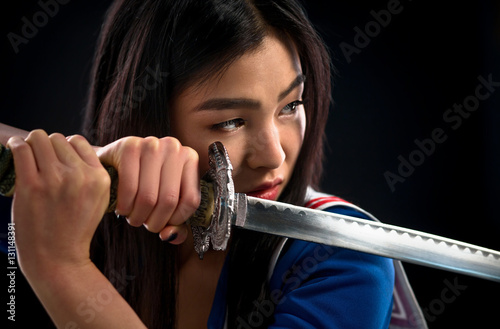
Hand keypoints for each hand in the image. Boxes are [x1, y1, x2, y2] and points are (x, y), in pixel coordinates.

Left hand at [8, 130, 110, 275]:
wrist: (58, 258)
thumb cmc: (75, 228)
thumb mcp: (100, 200)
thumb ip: (92, 174)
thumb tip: (70, 146)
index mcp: (100, 178)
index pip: (79, 142)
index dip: (66, 148)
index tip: (57, 158)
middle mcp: (80, 176)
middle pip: (58, 138)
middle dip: (48, 146)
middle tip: (42, 161)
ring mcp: (55, 180)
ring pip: (40, 139)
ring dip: (32, 143)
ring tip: (28, 153)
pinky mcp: (31, 185)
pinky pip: (22, 149)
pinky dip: (16, 144)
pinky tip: (16, 148)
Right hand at [97, 136, 199, 242]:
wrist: (113, 161)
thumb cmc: (143, 182)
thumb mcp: (164, 200)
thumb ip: (174, 223)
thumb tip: (169, 235)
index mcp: (190, 158)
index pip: (191, 201)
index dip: (175, 220)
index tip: (163, 223)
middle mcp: (174, 147)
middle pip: (169, 200)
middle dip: (154, 221)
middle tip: (143, 223)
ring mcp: (152, 144)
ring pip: (149, 197)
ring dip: (137, 216)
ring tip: (132, 216)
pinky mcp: (129, 146)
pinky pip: (130, 188)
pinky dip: (125, 205)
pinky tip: (122, 208)